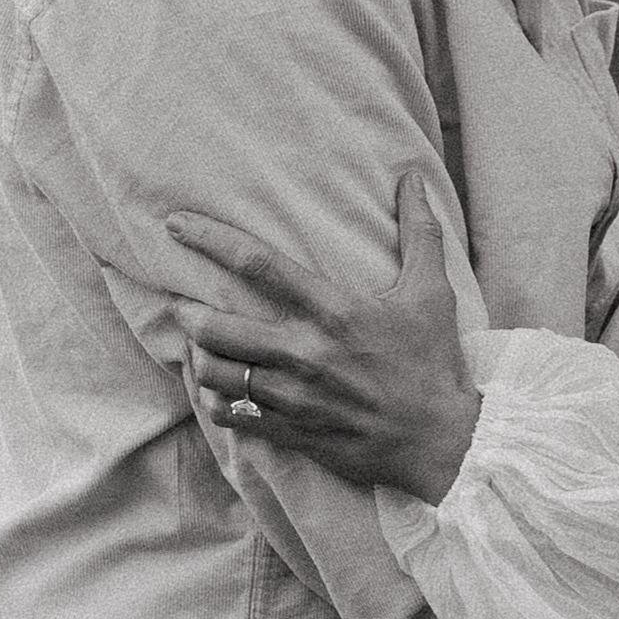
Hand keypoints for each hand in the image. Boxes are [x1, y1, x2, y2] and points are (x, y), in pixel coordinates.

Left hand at [171, 174, 489, 510]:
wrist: (440, 442)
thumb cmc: (432, 363)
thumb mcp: (431, 292)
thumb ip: (419, 230)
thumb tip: (414, 177)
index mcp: (334, 312)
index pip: (258, 265)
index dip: (211, 239)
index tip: (177, 224)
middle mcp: (305, 353)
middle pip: (219, 328)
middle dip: (188, 312)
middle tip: (181, 303)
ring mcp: (294, 397)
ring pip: (217, 374)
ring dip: (199, 356)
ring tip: (200, 344)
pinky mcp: (291, 431)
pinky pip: (231, 415)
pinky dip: (216, 400)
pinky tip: (218, 389)